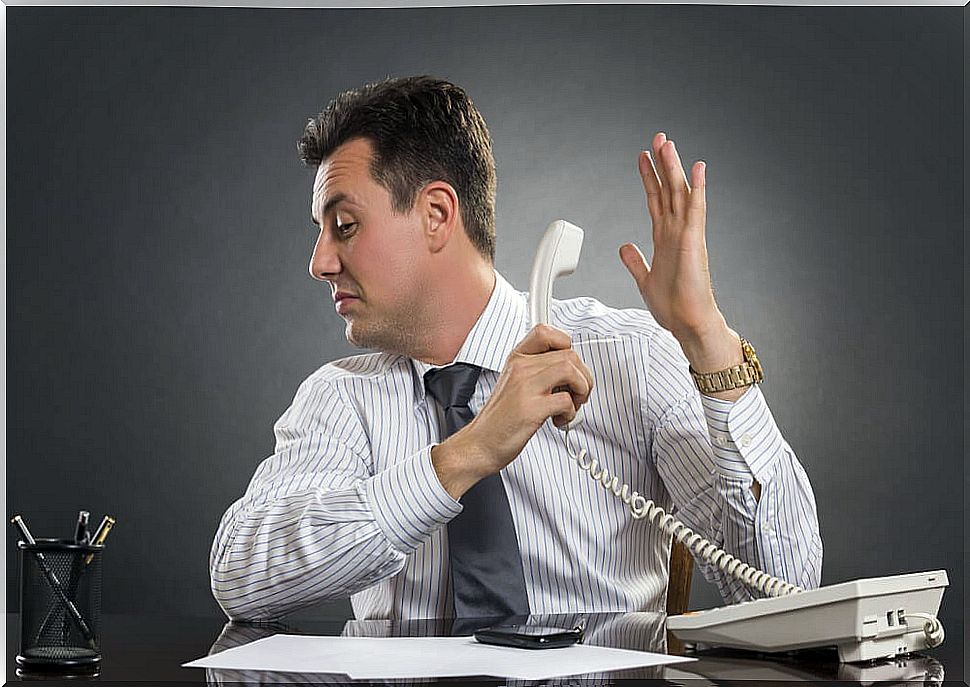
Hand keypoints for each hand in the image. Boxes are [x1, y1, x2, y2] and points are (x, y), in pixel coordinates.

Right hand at [431, 324, 593, 498]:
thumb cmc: (500, 418)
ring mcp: (524, 387)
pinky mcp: (530, 409)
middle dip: (583, 376)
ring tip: (571, 406)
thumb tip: (572, 369)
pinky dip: (571, 413)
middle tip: (576, 394)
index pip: (545, 331)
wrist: (480, 444)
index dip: (566, 344)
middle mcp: (520, 368)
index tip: (568, 366)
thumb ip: (538, 371)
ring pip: (570, 370)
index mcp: (517, 359)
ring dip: (581, 390)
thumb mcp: (515, 384)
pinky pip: (566, 400)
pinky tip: (560, 420)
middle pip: (569, 354)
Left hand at [619, 133, 742, 382]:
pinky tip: (698, 168)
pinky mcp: (694, 242)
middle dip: (662, 163)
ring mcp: (686, 234)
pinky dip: (698, 187)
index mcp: (664, 239)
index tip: (642, 157)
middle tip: (658, 137)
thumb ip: (635, 261)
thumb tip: (624, 247)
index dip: (648, 178)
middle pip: (668, 189)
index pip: (655, 200)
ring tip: (668, 143)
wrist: (688, 324)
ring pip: (680, 193)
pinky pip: (696, 209)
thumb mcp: (645, 279)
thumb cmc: (674, 306)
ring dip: (675, 168)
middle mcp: (676, 232)